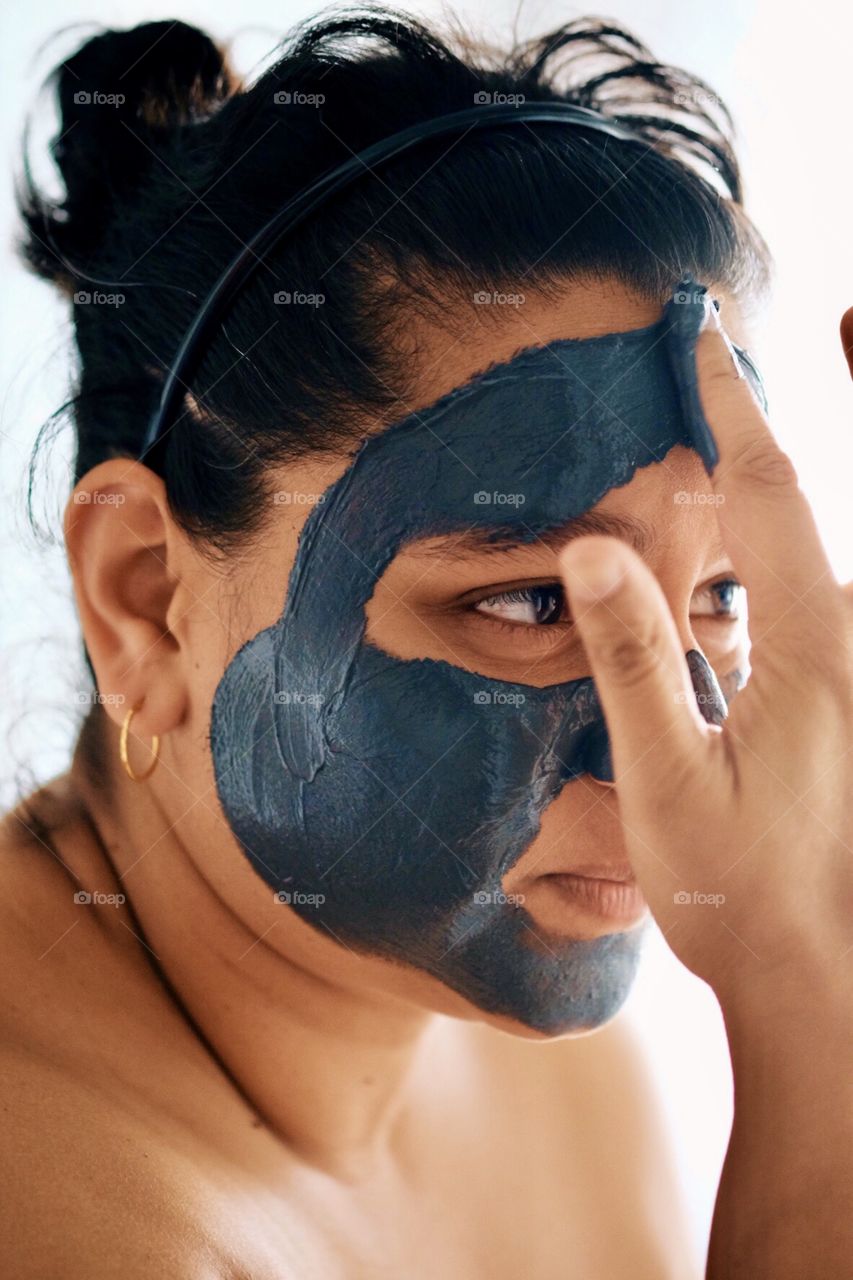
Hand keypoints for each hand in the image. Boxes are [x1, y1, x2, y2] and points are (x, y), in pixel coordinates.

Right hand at [558, 303, 851, 1011]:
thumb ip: (633, 659)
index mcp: (813, 646)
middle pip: (806, 499)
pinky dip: (776, 544)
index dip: (728, 405)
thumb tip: (593, 546)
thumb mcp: (668, 780)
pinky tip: (741, 547)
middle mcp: (848, 641)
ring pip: (813, 546)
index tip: (697, 334)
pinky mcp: (837, 699)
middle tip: (745, 344)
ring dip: (772, 481)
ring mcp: (851, 670)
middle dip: (780, 412)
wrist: (819, 974)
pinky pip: (807, 592)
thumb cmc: (739, 890)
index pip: (766, 490)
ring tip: (738, 412)